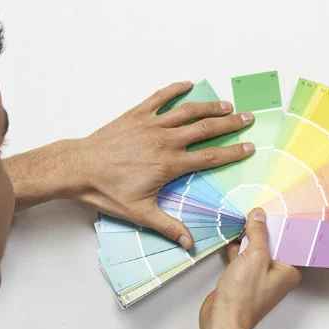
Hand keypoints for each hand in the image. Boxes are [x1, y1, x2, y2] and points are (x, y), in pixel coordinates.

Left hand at [75, 81, 254, 248]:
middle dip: (229, 123)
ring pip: (187, 111)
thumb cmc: (107, 191)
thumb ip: (168, 226)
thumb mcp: (140, 213)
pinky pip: (159, 97)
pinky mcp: (135, 115)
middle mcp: (165, 141)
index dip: (232, 152)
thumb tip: (190, 243)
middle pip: (205, 129)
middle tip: (248, 118)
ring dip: (209, 106)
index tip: (249, 147)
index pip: (210, 157)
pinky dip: (174, 89)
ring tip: (226, 104)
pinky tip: (187, 84)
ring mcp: (150, 124)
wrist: (79, 168)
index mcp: (169, 164)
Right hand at [199, 208, 301, 328]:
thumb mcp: (254, 256)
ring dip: (248, 239)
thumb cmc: (243, 295)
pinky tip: (231, 240)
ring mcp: (259, 277)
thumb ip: (257, 233)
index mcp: (288, 270)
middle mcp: (277, 274)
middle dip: (263, 230)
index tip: (274, 210)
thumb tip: (258, 215)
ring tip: (242, 222)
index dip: (281, 225)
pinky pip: (243, 259)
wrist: (222, 318)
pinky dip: (237, 250)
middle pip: (272, 245)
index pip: (290, 241)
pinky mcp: (243, 280)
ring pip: (256, 251)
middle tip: (256, 212)